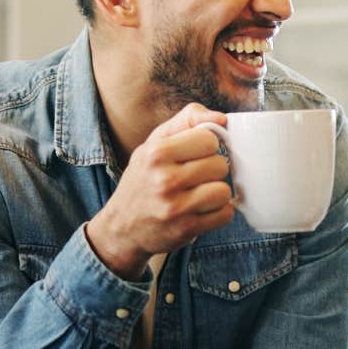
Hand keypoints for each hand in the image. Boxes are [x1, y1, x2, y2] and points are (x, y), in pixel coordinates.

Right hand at [86, 103, 234, 279]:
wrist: (122, 227)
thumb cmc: (144, 180)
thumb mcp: (154, 144)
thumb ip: (187, 121)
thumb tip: (222, 119)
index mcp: (156, 153)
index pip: (209, 139)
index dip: (207, 147)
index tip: (195, 155)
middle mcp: (164, 179)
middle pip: (220, 165)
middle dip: (212, 171)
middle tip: (196, 177)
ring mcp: (176, 207)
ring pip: (224, 191)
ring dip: (216, 193)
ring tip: (199, 195)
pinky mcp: (187, 229)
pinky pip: (225, 214)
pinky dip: (219, 213)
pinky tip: (201, 210)